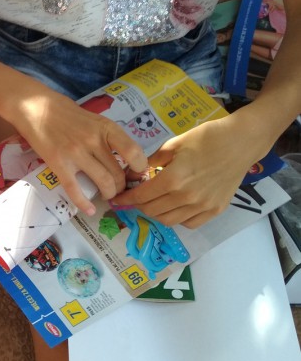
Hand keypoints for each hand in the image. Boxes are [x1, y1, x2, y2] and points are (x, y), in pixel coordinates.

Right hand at [7, 85, 146, 214]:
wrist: (34, 108)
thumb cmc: (65, 112)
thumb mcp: (93, 119)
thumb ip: (107, 136)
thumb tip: (123, 156)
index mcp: (105, 128)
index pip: (133, 152)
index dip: (139, 167)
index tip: (136, 173)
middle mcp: (93, 141)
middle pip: (117, 172)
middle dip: (121, 186)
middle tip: (117, 189)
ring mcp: (76, 153)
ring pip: (102, 182)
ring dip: (108, 193)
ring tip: (106, 195)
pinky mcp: (59, 164)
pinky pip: (75, 189)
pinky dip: (84, 203)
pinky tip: (89, 210)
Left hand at [111, 118, 251, 227]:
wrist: (242, 142)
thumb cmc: (206, 138)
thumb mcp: (174, 144)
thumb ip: (150, 161)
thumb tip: (130, 174)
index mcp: (173, 179)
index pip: (141, 197)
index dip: (126, 199)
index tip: (117, 199)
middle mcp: (186, 198)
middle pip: (152, 211)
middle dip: (138, 205)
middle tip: (135, 197)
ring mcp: (202, 206)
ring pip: (168, 221)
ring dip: (155, 213)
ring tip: (153, 202)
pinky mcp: (215, 210)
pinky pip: (189, 223)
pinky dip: (177, 218)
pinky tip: (174, 206)